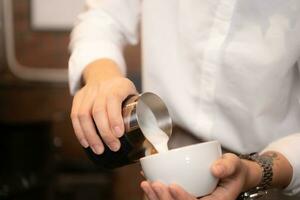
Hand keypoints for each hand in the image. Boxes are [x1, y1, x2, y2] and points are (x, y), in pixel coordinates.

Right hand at [70, 59, 136, 153]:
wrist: (103, 75)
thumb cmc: (122, 89)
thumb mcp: (134, 93)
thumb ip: (142, 108)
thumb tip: (153, 131)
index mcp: (118, 86)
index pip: (113, 100)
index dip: (114, 118)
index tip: (119, 134)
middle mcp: (101, 88)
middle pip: (97, 110)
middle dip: (105, 132)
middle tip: (113, 146)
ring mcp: (87, 93)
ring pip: (83, 115)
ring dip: (91, 135)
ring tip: (99, 149)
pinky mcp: (78, 99)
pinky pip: (75, 116)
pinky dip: (80, 132)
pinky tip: (86, 143)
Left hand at [140, 153, 261, 199]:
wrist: (232, 175)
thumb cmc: (233, 170)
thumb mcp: (234, 164)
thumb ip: (227, 166)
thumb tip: (216, 169)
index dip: (183, 198)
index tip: (172, 185)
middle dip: (165, 199)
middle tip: (154, 184)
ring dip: (157, 198)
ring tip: (146, 184)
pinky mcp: (184, 197)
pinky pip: (169, 199)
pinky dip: (156, 193)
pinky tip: (146, 182)